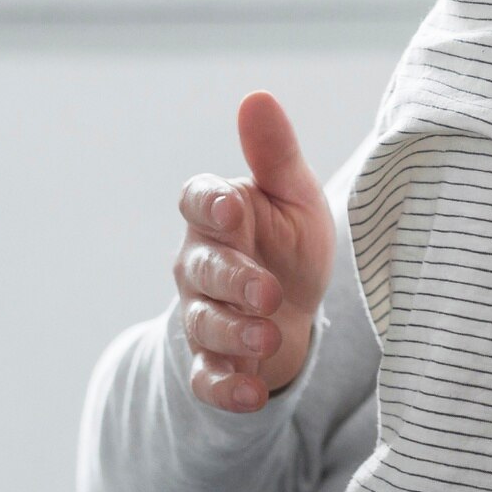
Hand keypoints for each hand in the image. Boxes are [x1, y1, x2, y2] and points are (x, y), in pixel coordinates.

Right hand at [173, 91, 333, 411]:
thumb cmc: (290, 240)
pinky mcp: (213, 361)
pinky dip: (228, 388)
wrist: (295, 308)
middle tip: (269, 290)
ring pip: (204, 325)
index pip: (195, 201)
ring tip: (268, 338)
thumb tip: (257, 97)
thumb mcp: (294, 196)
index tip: (233, 206)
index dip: (209, 204)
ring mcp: (203, 314)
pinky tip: (253, 394)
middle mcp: (200, 264)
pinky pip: (208, 377)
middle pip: (200, 270)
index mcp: (219, 215)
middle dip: (232, 280)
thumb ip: (275, 155)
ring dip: (234, 334)